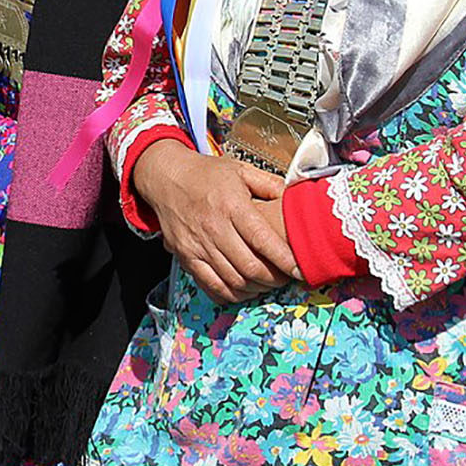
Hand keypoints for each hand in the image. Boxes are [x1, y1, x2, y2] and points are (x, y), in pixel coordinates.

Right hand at [132, 139, 301, 303]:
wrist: (165, 177)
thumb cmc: (205, 174)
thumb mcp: (241, 170)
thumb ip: (270, 185)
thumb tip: (297, 198)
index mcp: (231, 206)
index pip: (262, 240)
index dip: (284, 260)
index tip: (300, 270)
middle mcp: (213, 228)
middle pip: (249, 267)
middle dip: (273, 279)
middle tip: (285, 278)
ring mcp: (197, 245)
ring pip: (232, 281)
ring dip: (255, 288)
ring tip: (267, 284)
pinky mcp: (185, 256)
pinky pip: (210, 285)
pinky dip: (230, 294)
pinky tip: (242, 289)